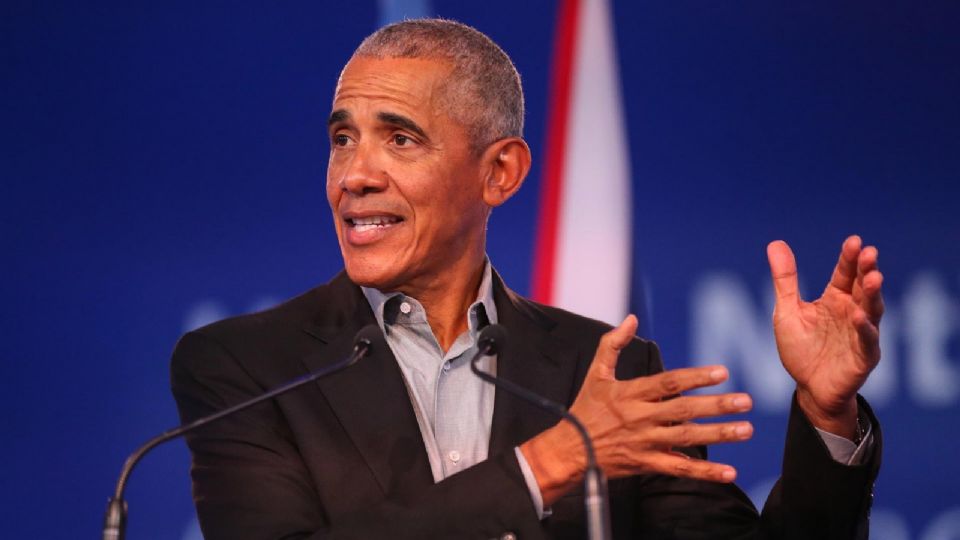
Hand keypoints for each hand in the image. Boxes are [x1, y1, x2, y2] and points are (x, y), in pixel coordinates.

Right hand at [520, 315, 753, 506]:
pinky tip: (728, 472)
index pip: (668, 383)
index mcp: (630, 394)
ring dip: (718, 435)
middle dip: (716, 406)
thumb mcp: (595, 373)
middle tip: (745, 401)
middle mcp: (640, 418)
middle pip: (683, 410)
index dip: (696, 377)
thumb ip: (613, 344)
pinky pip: (679, 469)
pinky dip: (704, 473)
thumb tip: (631, 319)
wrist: (569, 451)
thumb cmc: (584, 411)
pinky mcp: (646, 464)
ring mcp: (645, 443)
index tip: (721, 372)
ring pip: (686, 439)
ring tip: (745, 429)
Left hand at [766, 236, 883, 437]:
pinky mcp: (864, 356)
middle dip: (867, 270)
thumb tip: (775, 243)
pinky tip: (858, 317)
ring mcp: (861, 334)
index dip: (849, 258)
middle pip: (863, 287)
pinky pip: (866, 341)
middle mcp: (852, 312)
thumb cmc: (800, 349)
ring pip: (871, 310)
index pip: (845, 274)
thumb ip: (785, 280)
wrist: (808, 389)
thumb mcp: (787, 311)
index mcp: (835, 299)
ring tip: (874, 277)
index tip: (855, 240)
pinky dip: (864, 329)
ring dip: (873, 294)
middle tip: (869, 253)